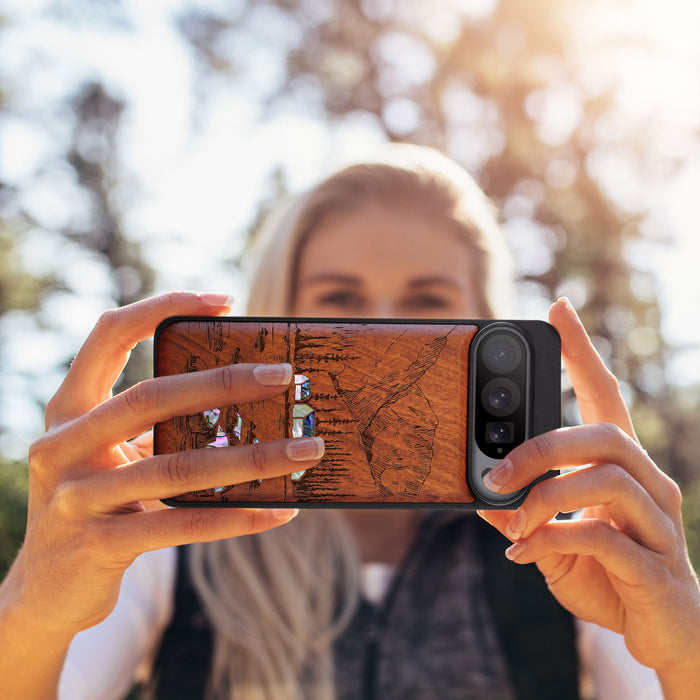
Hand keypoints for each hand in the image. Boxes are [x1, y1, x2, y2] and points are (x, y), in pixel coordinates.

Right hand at [3, 292, 323, 640]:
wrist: (46, 590)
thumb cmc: (97, 504)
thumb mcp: (112, 455)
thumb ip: (156, 427)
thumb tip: (247, 401)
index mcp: (68, 409)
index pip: (108, 335)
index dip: (162, 307)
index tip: (224, 300)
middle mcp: (62, 445)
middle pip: (152, 397)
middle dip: (224, 382)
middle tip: (284, 373)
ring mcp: (75, 498)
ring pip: (177, 468)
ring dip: (253, 458)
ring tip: (306, 450)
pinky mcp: (98, 546)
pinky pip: (182, 525)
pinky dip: (237, 517)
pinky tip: (280, 511)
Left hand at [478, 298, 699, 690]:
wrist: (663, 634)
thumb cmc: (609, 576)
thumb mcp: (554, 540)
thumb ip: (523, 516)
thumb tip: (481, 497)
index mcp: (622, 468)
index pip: (605, 395)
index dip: (582, 352)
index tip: (557, 309)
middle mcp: (649, 484)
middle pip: (604, 434)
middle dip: (541, 447)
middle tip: (495, 472)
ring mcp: (659, 523)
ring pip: (606, 479)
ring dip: (545, 497)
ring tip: (512, 522)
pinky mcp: (656, 566)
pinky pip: (604, 538)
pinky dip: (553, 540)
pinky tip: (524, 554)